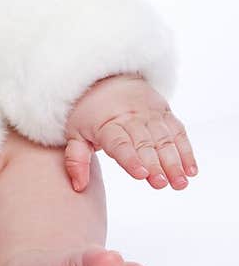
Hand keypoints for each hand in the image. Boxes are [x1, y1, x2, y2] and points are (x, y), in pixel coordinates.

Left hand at [64, 73, 197, 193]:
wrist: (106, 78)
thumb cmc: (88, 113)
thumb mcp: (74, 133)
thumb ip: (76, 160)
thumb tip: (78, 187)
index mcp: (107, 124)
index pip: (119, 144)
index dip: (130, 159)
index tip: (141, 174)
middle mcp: (131, 117)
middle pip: (144, 143)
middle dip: (155, 164)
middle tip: (162, 184)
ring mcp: (150, 114)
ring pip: (164, 139)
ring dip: (174, 161)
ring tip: (180, 183)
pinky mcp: (164, 112)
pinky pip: (178, 131)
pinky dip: (186, 150)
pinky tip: (191, 170)